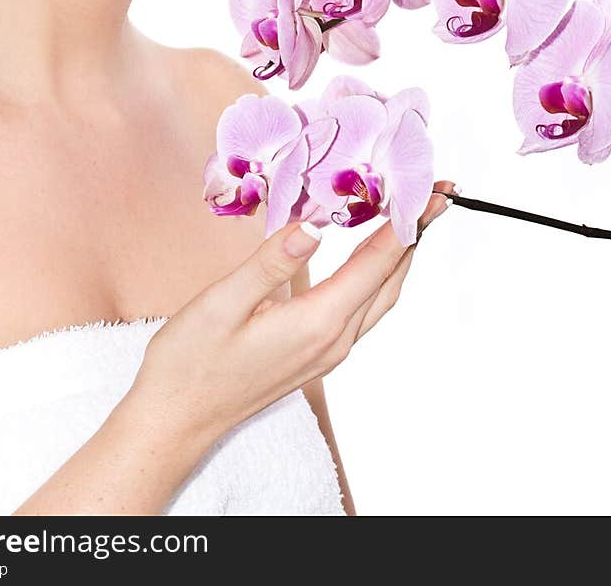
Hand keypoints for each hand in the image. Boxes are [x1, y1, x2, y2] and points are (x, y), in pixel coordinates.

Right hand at [135, 180, 455, 447]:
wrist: (176, 420)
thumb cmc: (190, 363)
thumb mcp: (222, 303)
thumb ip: (271, 262)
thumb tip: (315, 226)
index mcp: (318, 323)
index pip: (377, 263)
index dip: (407, 223)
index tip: (432, 191)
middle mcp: (334, 340)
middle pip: (390, 279)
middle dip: (415, 234)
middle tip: (434, 194)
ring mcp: (328, 352)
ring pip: (380, 297)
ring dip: (399, 256)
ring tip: (409, 216)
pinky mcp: (316, 354)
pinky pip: (362, 309)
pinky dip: (376, 275)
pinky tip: (366, 255)